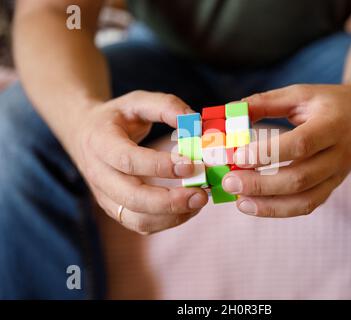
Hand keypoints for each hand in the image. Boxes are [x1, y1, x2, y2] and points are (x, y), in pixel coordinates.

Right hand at [72, 91, 207, 233]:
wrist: (86, 134)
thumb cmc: (117, 117)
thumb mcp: (137, 101)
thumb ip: (166, 106)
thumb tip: (196, 123)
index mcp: (100, 143)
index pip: (128, 160)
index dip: (159, 166)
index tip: (191, 165)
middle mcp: (99, 174)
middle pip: (132, 198)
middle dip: (169, 201)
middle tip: (200, 194)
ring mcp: (105, 196)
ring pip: (136, 219)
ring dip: (171, 216)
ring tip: (199, 201)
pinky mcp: (116, 209)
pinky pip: (141, 225)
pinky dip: (167, 221)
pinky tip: (188, 208)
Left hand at [223, 84, 350, 216]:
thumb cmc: (328, 101)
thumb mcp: (299, 93)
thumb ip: (265, 102)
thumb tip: (229, 111)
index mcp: (332, 125)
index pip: (300, 144)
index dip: (267, 153)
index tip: (237, 157)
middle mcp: (339, 155)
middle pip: (300, 178)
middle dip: (261, 185)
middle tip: (229, 182)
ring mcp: (337, 175)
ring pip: (304, 200)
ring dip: (268, 205)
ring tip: (239, 201)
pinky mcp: (332, 187)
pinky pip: (307, 205)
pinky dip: (279, 210)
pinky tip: (254, 206)